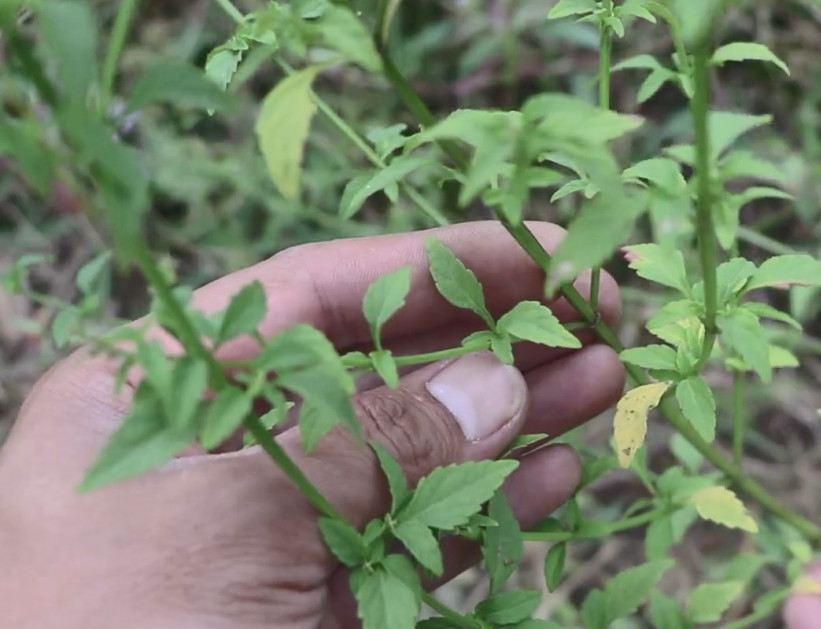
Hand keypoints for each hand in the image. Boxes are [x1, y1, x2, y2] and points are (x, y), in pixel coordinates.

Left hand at [0, 221, 624, 628]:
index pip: (314, 293)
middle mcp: (221, 447)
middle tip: (598, 312)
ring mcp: (278, 525)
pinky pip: (418, 535)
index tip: (544, 253)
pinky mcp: (320, 598)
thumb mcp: (232, 521)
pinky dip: (490, 506)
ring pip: (414, 450)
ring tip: (605, 378)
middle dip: (491, 334)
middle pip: (379, 364)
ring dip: (513, 417)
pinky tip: (558, 473)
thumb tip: (497, 385)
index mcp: (156, 392)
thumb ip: (367, 446)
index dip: (435, 262)